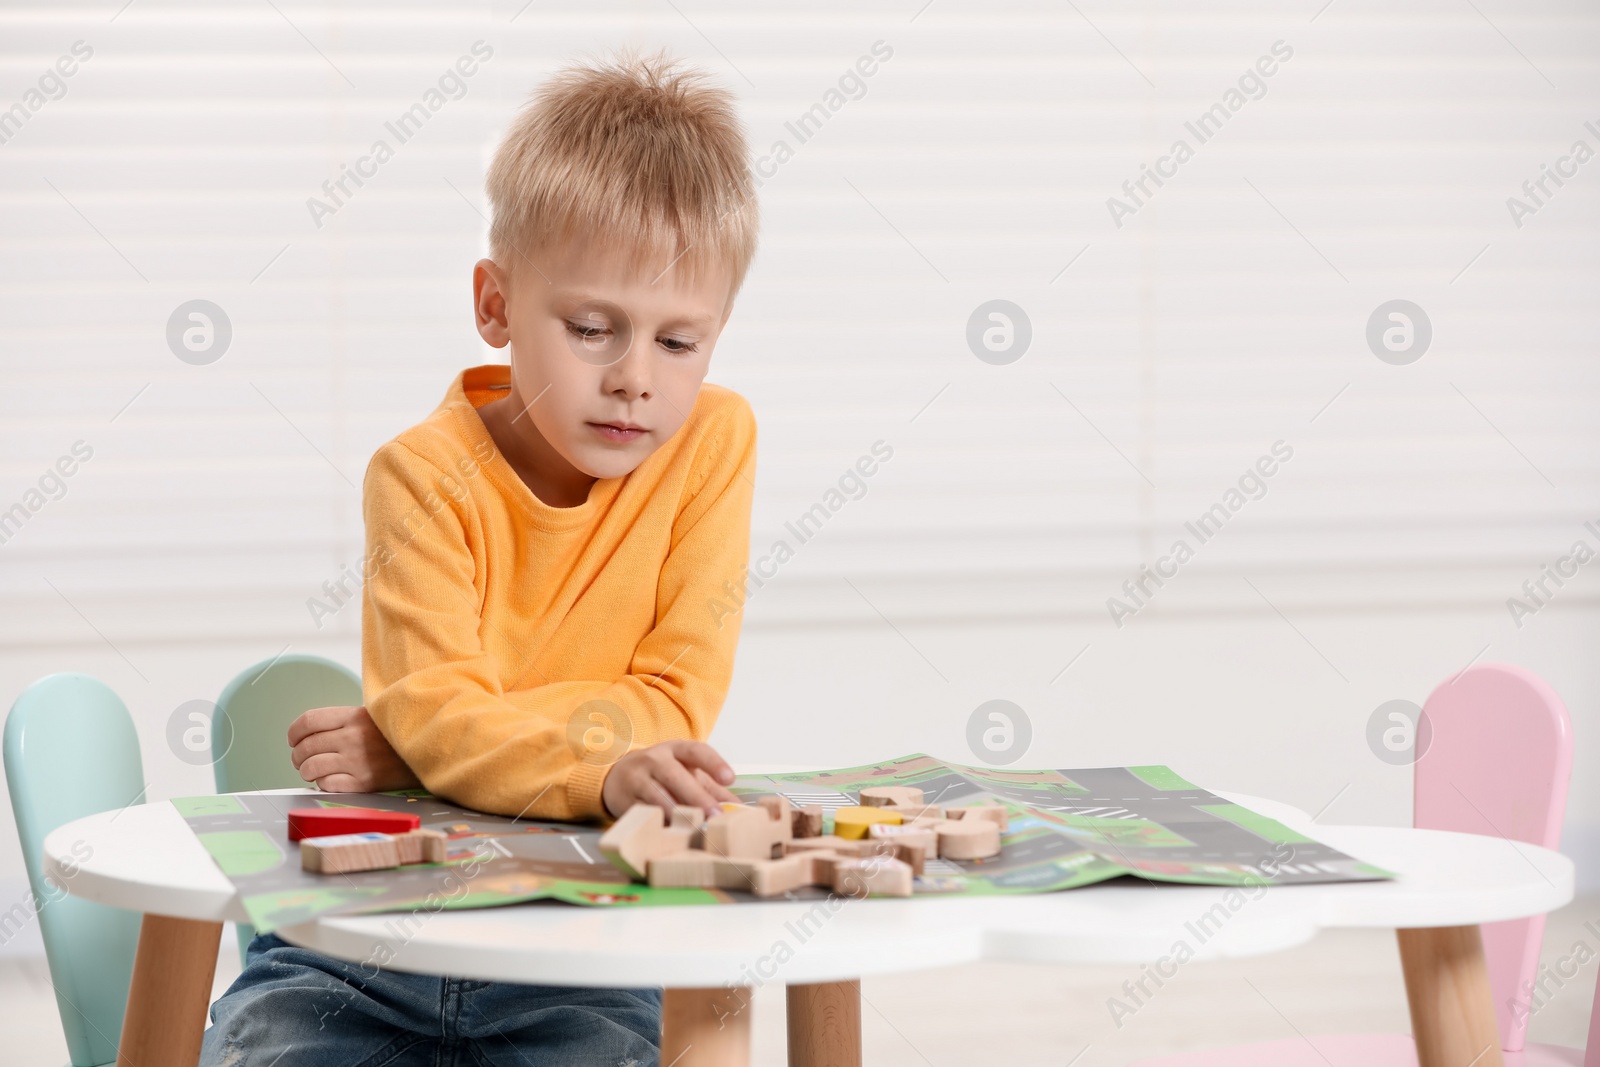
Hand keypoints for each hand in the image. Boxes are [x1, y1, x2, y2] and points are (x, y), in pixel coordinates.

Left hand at [287, 704, 422, 792]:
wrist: (429, 751)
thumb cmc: (397, 735)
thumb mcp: (373, 716)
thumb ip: (343, 721)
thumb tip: (309, 734)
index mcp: (354, 716)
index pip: (308, 721)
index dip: (294, 732)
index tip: (293, 739)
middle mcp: (353, 738)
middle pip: (306, 747)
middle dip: (297, 756)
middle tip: (300, 759)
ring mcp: (357, 762)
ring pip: (311, 768)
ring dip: (306, 771)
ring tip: (312, 772)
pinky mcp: (364, 783)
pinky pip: (328, 785)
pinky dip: (323, 784)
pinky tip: (330, 780)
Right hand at [600, 739, 737, 818]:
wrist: (618, 775)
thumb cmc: (662, 774)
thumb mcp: (685, 771)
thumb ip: (711, 787)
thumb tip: (738, 808)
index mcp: (674, 749)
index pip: (696, 751)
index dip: (714, 763)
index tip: (730, 778)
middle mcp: (654, 760)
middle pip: (676, 776)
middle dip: (697, 797)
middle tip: (716, 815)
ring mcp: (637, 779)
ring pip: (658, 798)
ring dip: (679, 814)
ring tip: (698, 828)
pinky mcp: (624, 799)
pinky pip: (644, 814)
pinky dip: (660, 824)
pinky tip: (674, 834)